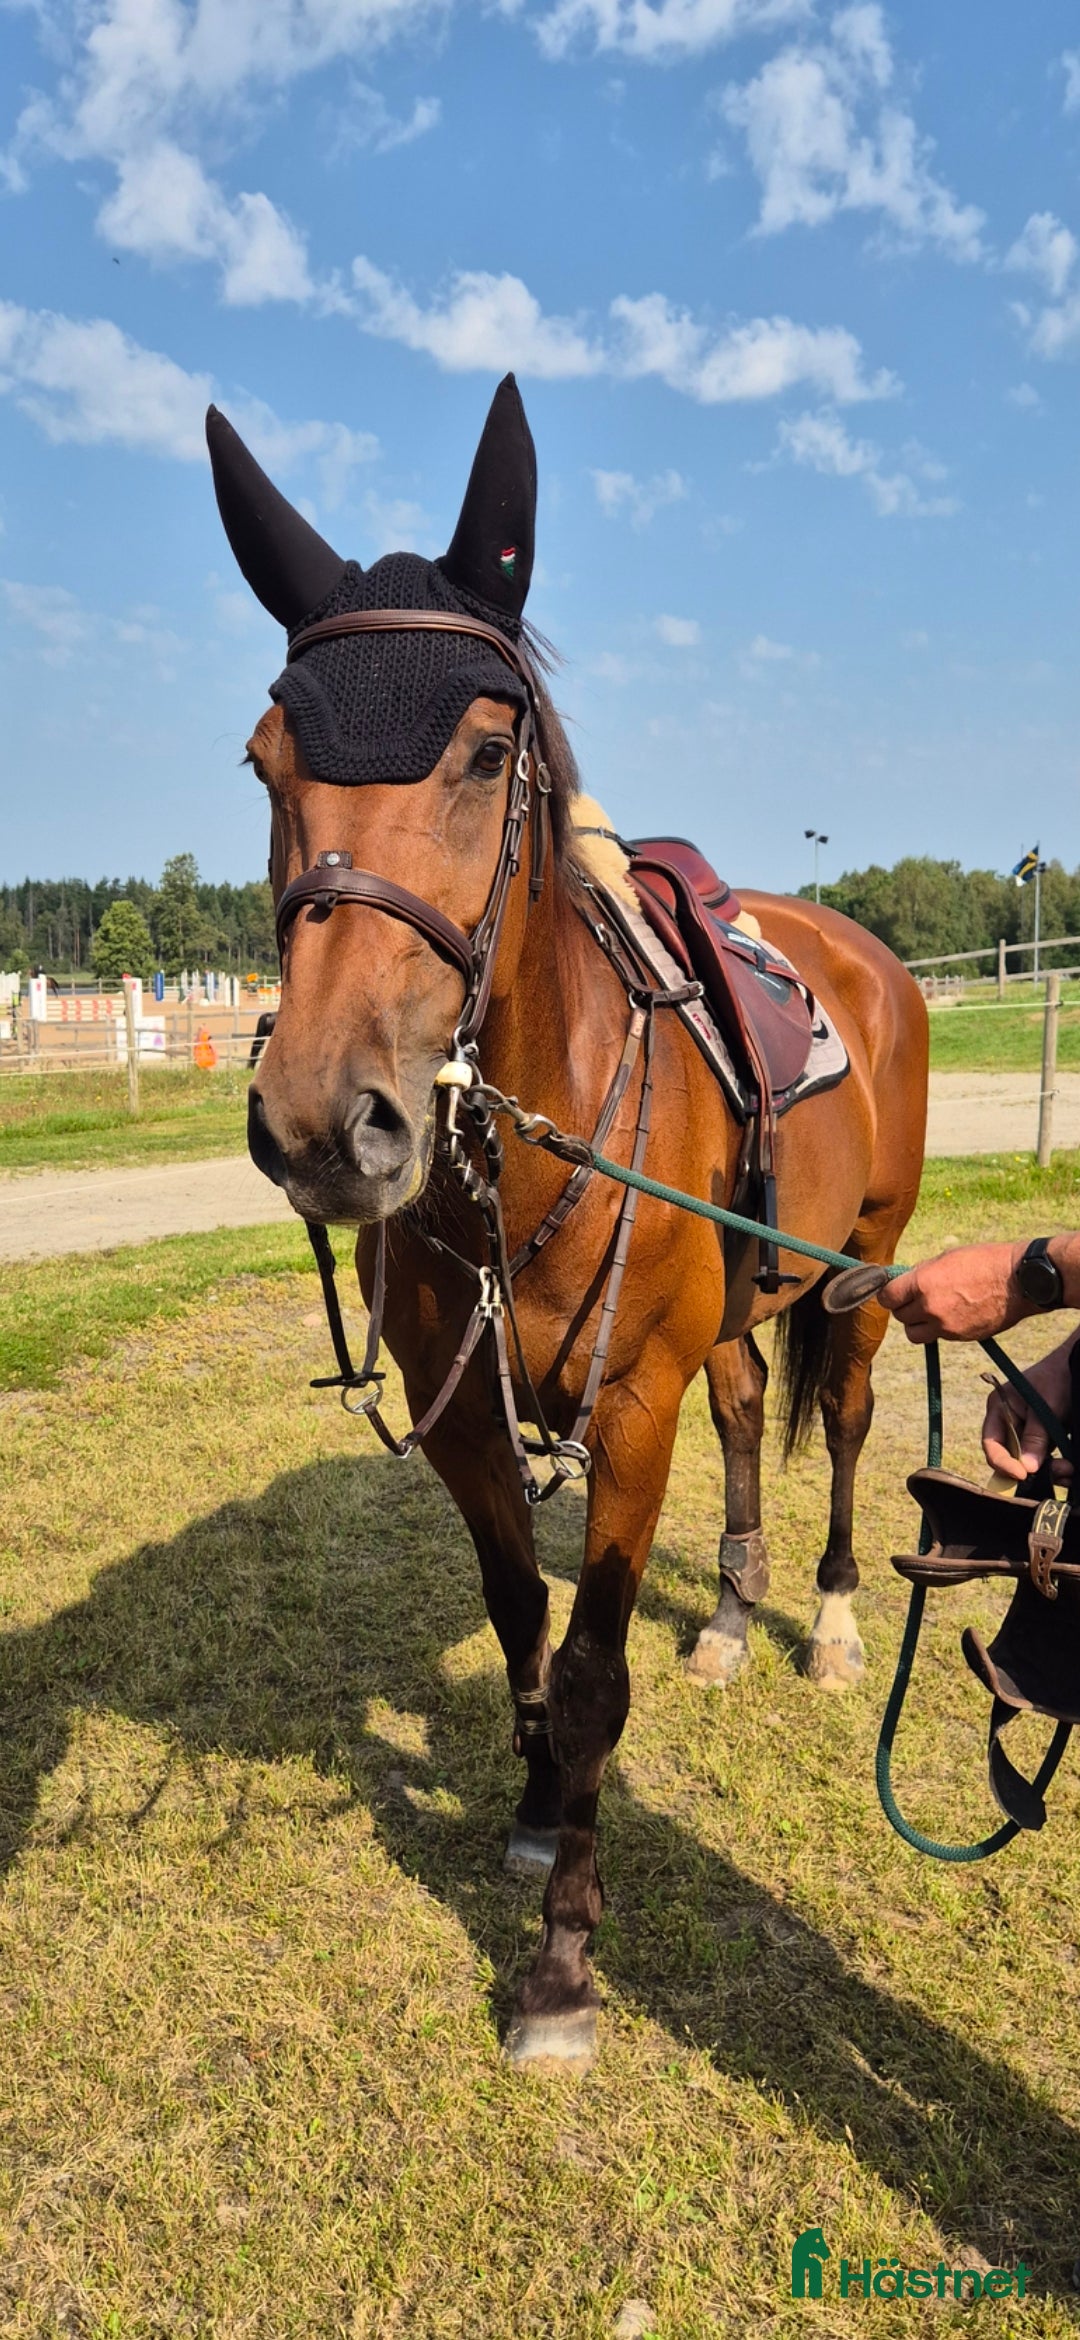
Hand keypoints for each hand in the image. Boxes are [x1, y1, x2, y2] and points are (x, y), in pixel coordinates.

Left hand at [881, 1241, 1026, 1343]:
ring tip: (931, 1312)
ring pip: (914, 1334)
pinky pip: (937, 1337)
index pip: (887, 1297)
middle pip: (900, 1317)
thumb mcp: (947, 1258)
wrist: (1018, 1281)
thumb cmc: (984, 1262)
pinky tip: (953, 1314)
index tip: (894, 1292)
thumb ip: (922, 1274)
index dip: (888, 1295)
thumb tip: (906, 1282)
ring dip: (918, 1324)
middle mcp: (929, 1307)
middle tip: (916, 1299)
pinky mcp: (958, 1338)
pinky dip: (939, 1329)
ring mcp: (944, 1326)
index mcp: (922, 1283)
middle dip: (904, 1308)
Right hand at [983, 1336, 1076, 1480]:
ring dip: (1048, 1469)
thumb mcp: (1046, 1408)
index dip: (1003, 1463)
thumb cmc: (1057, 1379)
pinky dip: (1055, 1466)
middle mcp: (1008, 1422)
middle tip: (1057, 1471)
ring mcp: (1025, 1431)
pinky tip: (1068, 1468)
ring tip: (1068, 1468)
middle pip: (1011, 1457)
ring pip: (1029, 1462)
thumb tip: (1028, 1468)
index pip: (992, 1444)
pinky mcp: (1042, 1438)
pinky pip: (1043, 1459)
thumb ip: (1035, 1436)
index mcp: (999, 1409)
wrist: (1075, 1367)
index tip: (1023, 1474)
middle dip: (1031, 1469)